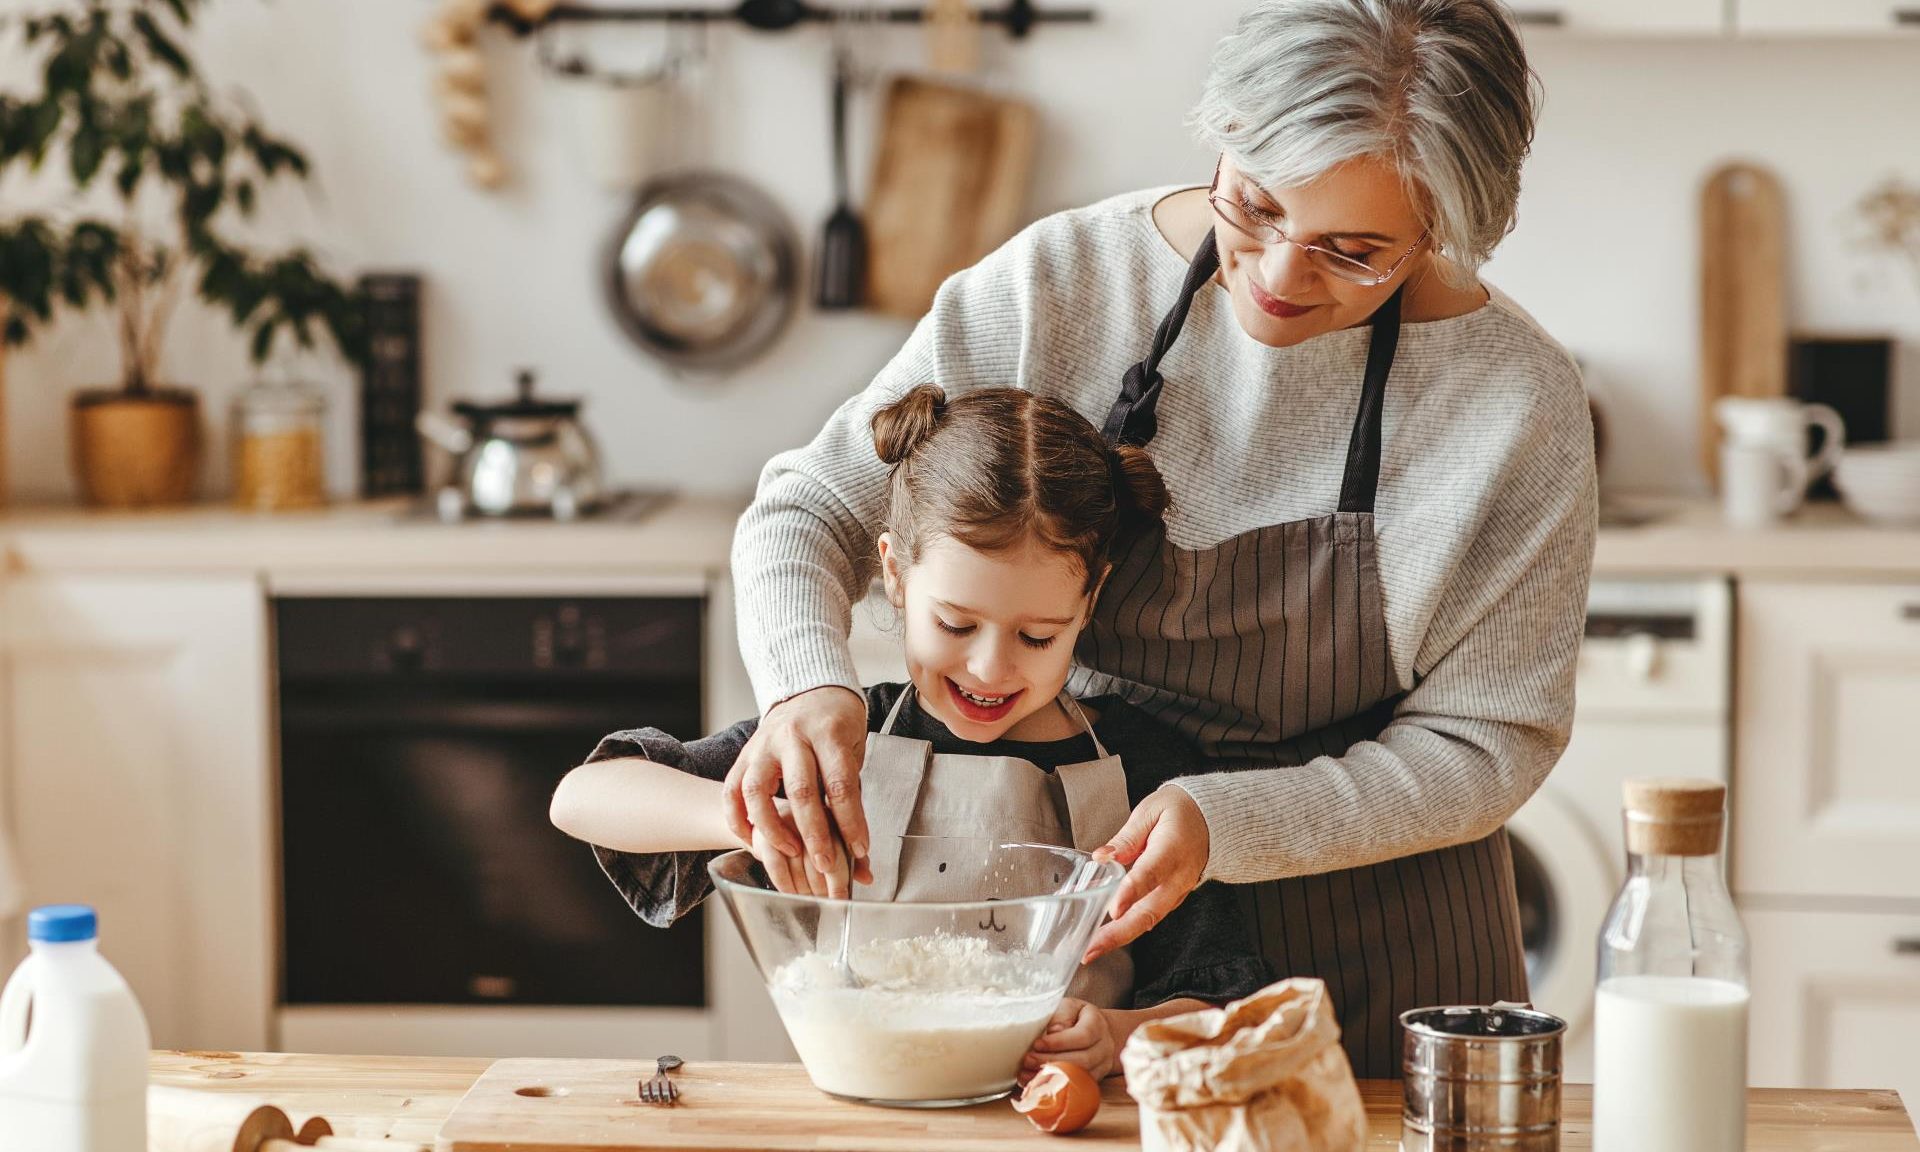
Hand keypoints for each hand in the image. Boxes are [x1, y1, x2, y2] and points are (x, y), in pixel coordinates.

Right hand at [724, 685, 871, 891]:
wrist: (811, 691)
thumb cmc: (837, 727)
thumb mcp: (853, 753)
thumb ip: (853, 799)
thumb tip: (863, 860)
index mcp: (827, 733)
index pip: (839, 783)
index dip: (850, 821)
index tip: (859, 850)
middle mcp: (793, 736)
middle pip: (800, 790)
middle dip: (814, 835)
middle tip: (825, 865)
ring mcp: (764, 744)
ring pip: (756, 790)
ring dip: (771, 828)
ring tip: (789, 852)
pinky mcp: (745, 754)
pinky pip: (731, 790)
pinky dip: (737, 819)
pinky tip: (751, 840)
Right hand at [749, 814, 854, 897]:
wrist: (769, 817)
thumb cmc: (806, 831)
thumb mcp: (833, 839)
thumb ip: (852, 859)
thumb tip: (867, 878)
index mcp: (831, 814)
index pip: (840, 850)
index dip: (840, 879)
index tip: (841, 898)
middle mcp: (808, 814)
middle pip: (818, 860)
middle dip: (823, 888)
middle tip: (827, 901)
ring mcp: (785, 822)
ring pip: (798, 866)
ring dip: (805, 889)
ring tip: (811, 897)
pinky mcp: (764, 834)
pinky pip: (776, 867)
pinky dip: (786, 885)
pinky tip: (792, 892)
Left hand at [1021, 998, 1116, 1082]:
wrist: (1096, 1032)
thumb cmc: (1076, 1016)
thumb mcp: (1068, 1007)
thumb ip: (1061, 1015)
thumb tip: (1053, 1031)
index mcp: (1097, 1024)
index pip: (1083, 1036)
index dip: (1059, 1042)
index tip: (1037, 1043)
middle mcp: (1104, 1047)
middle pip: (1082, 1060)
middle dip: (1052, 1061)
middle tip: (1028, 1059)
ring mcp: (1101, 1066)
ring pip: (1080, 1077)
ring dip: (1052, 1076)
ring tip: (1027, 1072)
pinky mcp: (1093, 1080)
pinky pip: (1076, 1087)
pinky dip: (1054, 1085)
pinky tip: (1035, 1082)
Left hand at [1083, 784, 1208, 961]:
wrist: (1211, 821)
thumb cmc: (1180, 812)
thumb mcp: (1151, 810)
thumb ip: (1127, 836)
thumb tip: (1102, 856)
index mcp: (1172, 849)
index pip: (1150, 874)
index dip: (1131, 893)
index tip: (1114, 909)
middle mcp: (1177, 878)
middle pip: (1149, 911)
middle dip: (1119, 933)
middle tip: (1091, 948)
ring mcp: (1177, 892)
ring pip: (1149, 920)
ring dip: (1120, 937)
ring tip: (1091, 949)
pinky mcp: (1172, 899)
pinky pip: (1151, 917)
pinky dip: (1128, 930)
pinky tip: (1104, 938)